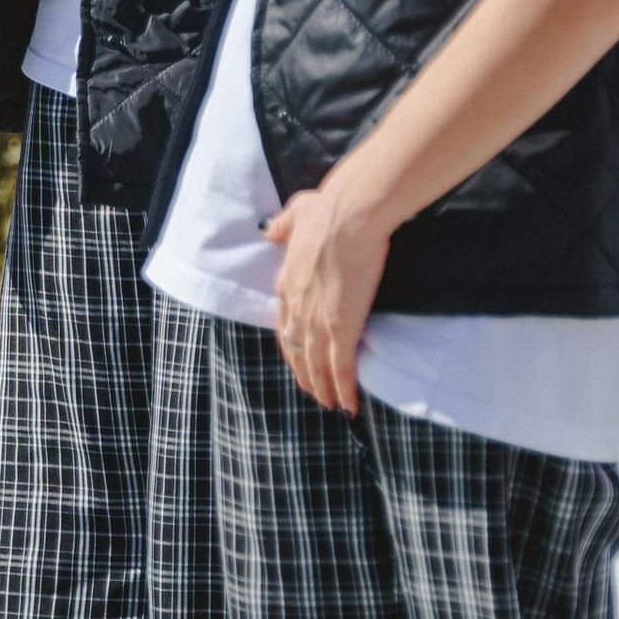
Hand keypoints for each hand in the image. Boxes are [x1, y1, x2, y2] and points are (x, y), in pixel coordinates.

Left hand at [264, 173, 391, 416]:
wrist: (347, 218)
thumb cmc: (327, 211)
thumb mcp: (297, 214)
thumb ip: (283, 225)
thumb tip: (270, 230)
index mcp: (287, 283)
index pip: (283, 323)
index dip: (290, 343)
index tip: (297, 354)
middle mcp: (297, 309)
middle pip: (297, 351)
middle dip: (304, 374)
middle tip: (312, 391)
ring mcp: (317, 322)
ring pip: (316, 366)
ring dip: (322, 389)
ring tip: (329, 405)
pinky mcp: (341, 329)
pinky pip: (341, 370)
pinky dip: (344, 391)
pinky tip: (348, 407)